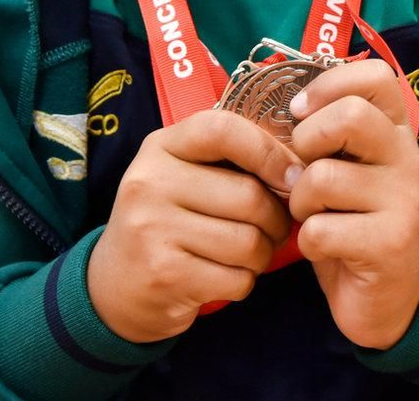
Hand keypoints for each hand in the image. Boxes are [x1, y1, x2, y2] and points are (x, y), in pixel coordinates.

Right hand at [88, 110, 297, 342]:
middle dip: (277, 219)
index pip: (224, 131)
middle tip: (273, 228)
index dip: (270, 152)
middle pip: (249, 196)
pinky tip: (226, 276)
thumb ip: (233, 159)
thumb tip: (302, 168)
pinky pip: (236, 278)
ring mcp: (152, 229)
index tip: (293, 175)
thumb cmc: (171, 220)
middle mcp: (149, 182)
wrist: (116, 286)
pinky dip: (243, 281)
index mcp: (161, 147)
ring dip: (263, 254)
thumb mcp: (186, 174)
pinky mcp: (164, 275)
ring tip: (248, 253)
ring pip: (249, 241)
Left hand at [287, 59, 418, 350]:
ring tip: (314, 217)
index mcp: (395, 132)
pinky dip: (308, 243)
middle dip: (306, 142)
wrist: (392, 299)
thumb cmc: (355, 223)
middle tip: (303, 171)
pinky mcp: (390, 243)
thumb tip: (289, 106)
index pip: (375, 75)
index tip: (301, 113)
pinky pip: (320, 230)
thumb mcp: (348, 170)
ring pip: (323, 178)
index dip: (328, 84)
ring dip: (300, 203)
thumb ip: (329, 136)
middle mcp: (406, 158)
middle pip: (350, 116)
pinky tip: (325, 249)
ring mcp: (403, 200)